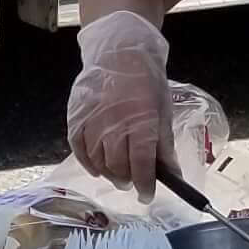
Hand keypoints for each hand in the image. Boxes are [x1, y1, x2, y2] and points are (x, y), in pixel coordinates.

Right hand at [65, 13, 171, 187]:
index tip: (147, 195)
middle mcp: (114, 124)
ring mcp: (92, 121)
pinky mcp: (75, 117)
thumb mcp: (162, 112)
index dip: (145, 185)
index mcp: (141, 122)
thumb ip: (164, 145)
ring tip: (117, 174)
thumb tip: (173, 175)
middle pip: (118, 166)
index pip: (142, 165)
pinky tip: (97, 168)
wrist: (119, 52)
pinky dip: (88, 163)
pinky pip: (78, 149)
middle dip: (127, 180)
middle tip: (132, 181)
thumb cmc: (146, 82)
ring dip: (109, 174)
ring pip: (98, 161)